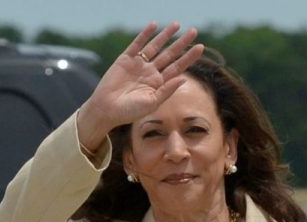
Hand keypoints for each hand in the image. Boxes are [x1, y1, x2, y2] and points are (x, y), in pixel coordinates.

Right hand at [76, 22, 206, 150]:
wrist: (106, 110)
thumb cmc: (129, 111)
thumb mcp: (151, 103)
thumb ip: (167, 90)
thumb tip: (184, 78)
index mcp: (158, 84)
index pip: (177, 67)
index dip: (189, 57)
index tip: (201, 47)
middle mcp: (150, 72)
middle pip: (169, 54)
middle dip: (181, 43)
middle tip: (194, 31)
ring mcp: (138, 65)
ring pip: (155, 47)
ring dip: (166, 36)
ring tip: (177, 24)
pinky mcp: (125, 60)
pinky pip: (137, 44)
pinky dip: (145, 34)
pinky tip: (154, 25)